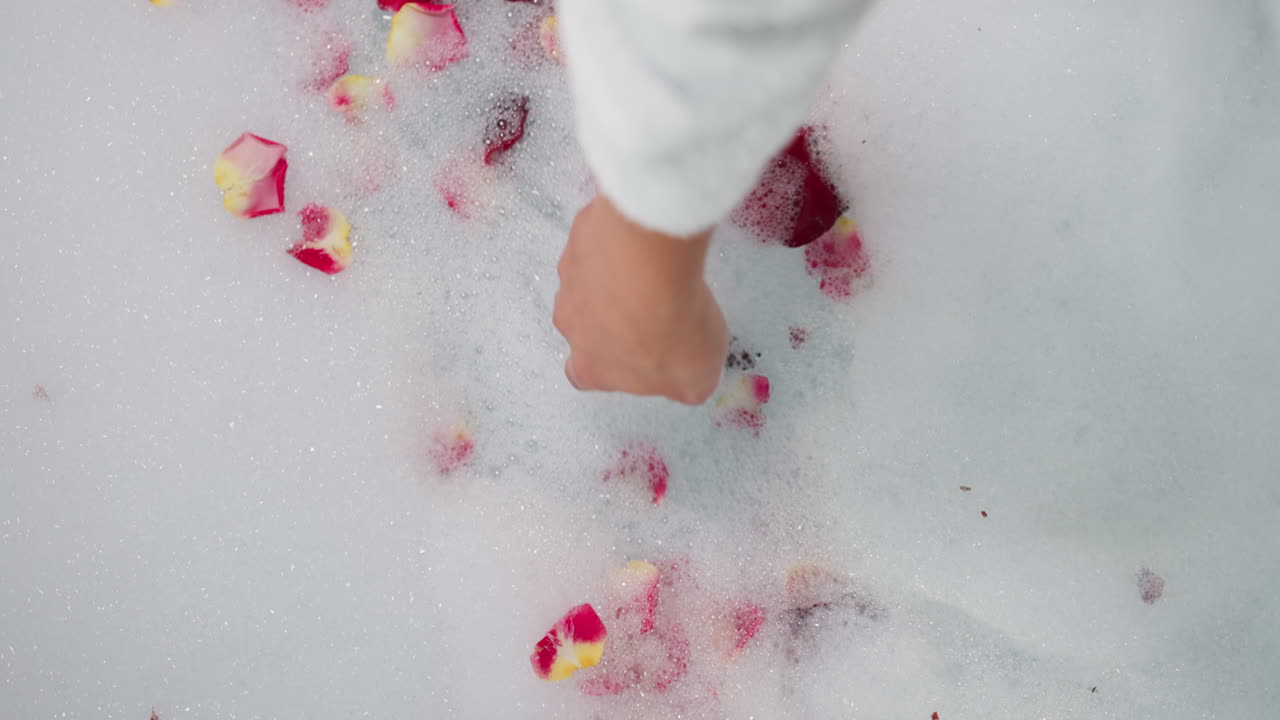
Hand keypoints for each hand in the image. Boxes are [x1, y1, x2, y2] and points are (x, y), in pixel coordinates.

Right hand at [553, 194, 729, 404]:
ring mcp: (570, 279)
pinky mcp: (580, 239)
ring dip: (616, 279)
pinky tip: (649, 243)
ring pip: (590, 283)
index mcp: (592, 368)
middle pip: (587, 326)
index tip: (641, 352)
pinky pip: (599, 244)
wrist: (648, 261)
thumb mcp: (697, 378)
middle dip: (616, 317)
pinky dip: (620, 244)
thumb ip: (686, 384)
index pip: (587, 375)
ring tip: (656, 270)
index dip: (613, 365)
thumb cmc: (667, 327)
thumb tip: (687, 379)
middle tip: (653, 305)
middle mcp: (571, 326)